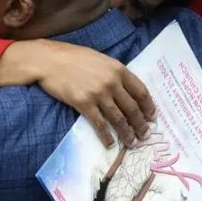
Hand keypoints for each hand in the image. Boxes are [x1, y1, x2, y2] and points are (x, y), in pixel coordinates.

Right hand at [0, 40, 155, 147]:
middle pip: (132, 108)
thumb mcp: (100, 59)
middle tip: (145, 135)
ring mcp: (98, 94)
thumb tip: (126, 89)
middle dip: (141, 124)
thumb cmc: (73, 57)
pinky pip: (100, 124)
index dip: (148, 106)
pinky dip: (107, 136)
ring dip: (127, 133)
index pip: (141, 91)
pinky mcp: (84, 103)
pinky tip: (110, 143)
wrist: (49, 60)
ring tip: (132, 142)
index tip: (152, 116)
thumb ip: (114, 73)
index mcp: (118, 69)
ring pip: (119, 118)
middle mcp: (112, 82)